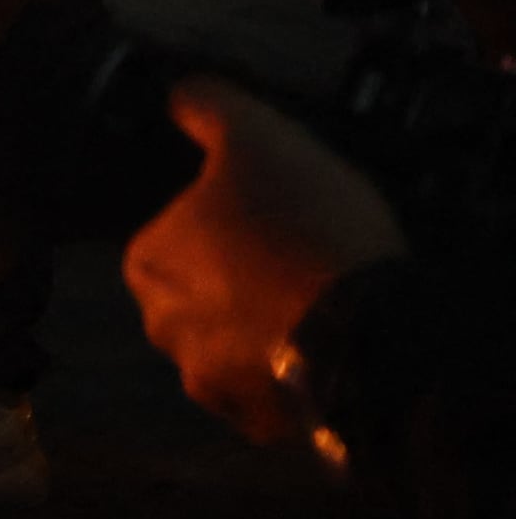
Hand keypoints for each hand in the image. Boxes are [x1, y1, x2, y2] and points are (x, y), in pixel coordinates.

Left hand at [122, 78, 403, 447]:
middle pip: (195, 299)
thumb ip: (208, 107)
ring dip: (262, 334)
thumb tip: (178, 92)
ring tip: (317, 311)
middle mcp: (164, 333)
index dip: (218, 227)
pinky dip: (290, 376)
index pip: (169, 239)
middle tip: (295, 267)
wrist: (370, 336)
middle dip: (233, 287)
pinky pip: (271, 395)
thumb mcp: (258, 136)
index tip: (267, 222)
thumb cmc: (304, 227)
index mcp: (148, 264)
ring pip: (231, 350)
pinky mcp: (265, 427)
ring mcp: (214, 388)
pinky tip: (326, 352)